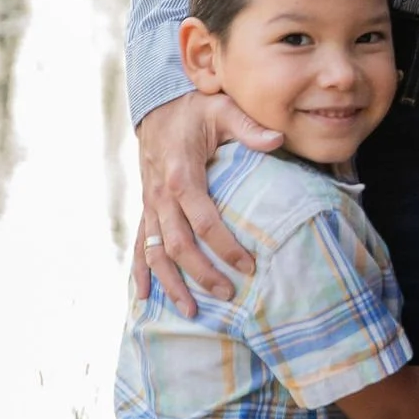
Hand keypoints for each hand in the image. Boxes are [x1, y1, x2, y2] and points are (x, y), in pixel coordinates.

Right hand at [135, 89, 279, 310]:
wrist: (158, 106)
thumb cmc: (195, 109)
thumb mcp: (223, 109)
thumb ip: (249, 128)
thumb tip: (278, 140)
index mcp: (182, 176)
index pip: (204, 221)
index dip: (226, 246)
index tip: (249, 266)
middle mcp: (161, 196)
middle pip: (179, 246)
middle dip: (202, 274)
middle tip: (228, 295)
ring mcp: (150, 205)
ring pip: (155, 253)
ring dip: (171, 284)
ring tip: (190, 312)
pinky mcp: (146, 209)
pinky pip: (140, 245)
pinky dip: (140, 273)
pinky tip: (144, 298)